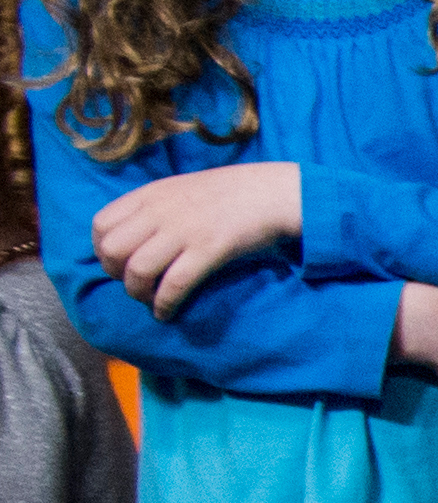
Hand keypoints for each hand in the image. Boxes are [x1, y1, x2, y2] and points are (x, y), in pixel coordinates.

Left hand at [91, 161, 299, 312]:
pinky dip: (164, 304)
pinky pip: (174, 284)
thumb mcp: (180, 190)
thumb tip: (132, 236)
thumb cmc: (227, 194)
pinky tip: (166, 313)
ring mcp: (183, 231)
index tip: (118, 263)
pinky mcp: (208, 251)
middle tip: (134, 283)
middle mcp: (160, 212)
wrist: (270, 193)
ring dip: (139, 293)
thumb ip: (153, 208)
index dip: (102, 250)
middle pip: (113, 251)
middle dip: (116, 275)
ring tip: (150, 300)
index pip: (102, 225)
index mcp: (150, 195)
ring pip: (139, 270)